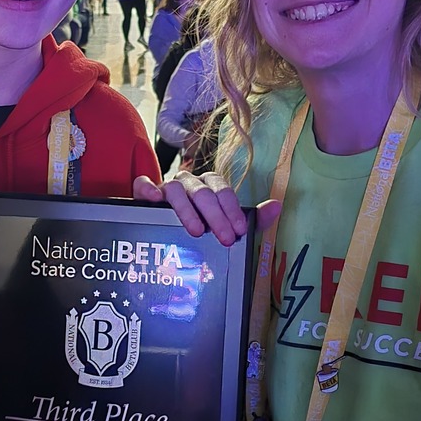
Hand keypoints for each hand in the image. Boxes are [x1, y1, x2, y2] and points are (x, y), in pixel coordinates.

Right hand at [133, 173, 280, 246]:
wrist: (165, 237)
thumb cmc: (201, 228)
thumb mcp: (228, 226)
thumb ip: (253, 219)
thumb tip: (276, 206)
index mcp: (210, 187)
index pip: (223, 190)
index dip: (232, 209)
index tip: (239, 230)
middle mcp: (189, 183)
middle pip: (202, 191)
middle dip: (216, 215)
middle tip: (224, 237)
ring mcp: (166, 187)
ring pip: (175, 188)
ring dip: (187, 210)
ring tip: (195, 231)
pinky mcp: (145, 193)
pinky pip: (143, 185)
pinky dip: (148, 190)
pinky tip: (155, 202)